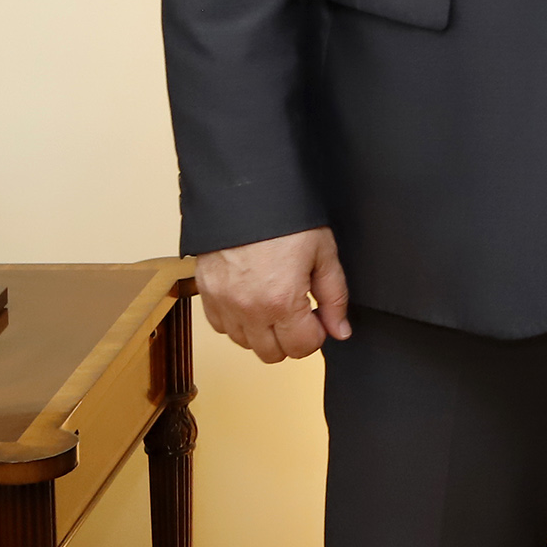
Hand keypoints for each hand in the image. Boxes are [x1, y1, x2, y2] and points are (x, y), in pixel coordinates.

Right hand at [196, 227, 350, 363]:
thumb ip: (335, 297)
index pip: (301, 348)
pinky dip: (238, 321)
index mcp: (281, 301)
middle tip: (300, 311)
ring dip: (263, 332)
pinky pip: (221, 327)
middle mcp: (247, 310)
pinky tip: (253, 298)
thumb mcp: (324, 253)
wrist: (246, 193)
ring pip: (245, 344)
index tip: (318, 315)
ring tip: (276, 301)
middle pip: (272, 354)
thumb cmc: (287, 219)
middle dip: (291, 338)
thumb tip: (340, 330)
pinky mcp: (206, 295)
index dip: (316, 334)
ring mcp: (222, 304)